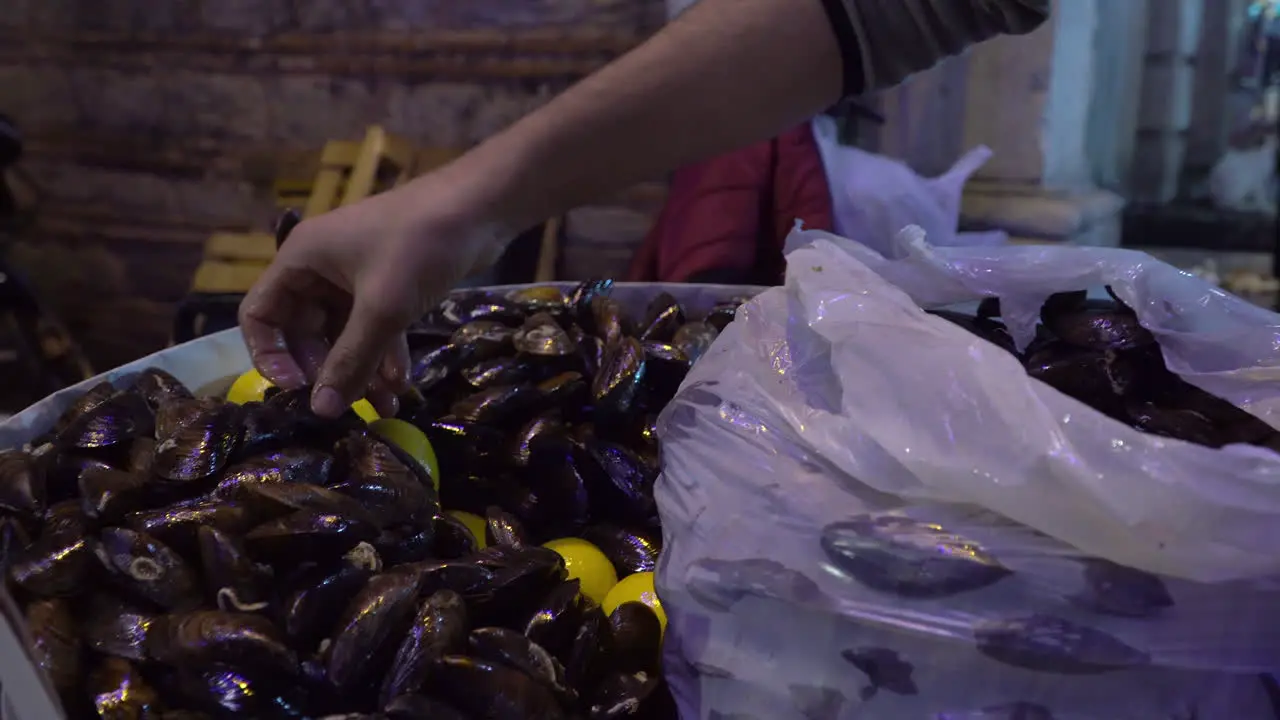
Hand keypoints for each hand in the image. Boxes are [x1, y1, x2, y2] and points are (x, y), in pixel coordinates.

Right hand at [238, 176, 508, 417]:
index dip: (271, 356)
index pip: (261, 314)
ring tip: (384, 408)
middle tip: (347, 405)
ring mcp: (355, 276)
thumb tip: (322, 411)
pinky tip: (400, 386)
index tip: (296, 390)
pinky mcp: (389, 284)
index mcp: (301, 259)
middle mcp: (320, 268)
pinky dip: (384, 355)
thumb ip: (350, 360)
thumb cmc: (420, 246)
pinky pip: (374, 327)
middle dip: (326, 371)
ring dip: (360, 370)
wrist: (481, 208)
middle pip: (304, 331)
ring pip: (344, 334)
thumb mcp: (383, 307)